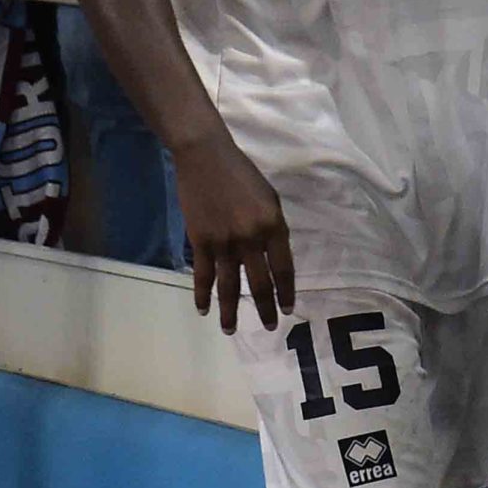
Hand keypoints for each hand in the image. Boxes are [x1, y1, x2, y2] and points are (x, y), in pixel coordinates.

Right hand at [174, 130, 295, 334]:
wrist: (205, 157)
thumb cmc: (242, 173)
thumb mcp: (269, 197)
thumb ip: (272, 228)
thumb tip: (271, 257)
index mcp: (272, 225)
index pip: (283, 268)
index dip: (285, 292)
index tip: (287, 309)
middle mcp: (250, 238)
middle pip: (259, 283)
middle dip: (265, 308)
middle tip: (269, 327)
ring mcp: (223, 242)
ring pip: (229, 286)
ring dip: (231, 312)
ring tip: (231, 330)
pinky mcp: (200, 241)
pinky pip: (203, 275)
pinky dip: (202, 295)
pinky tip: (203, 309)